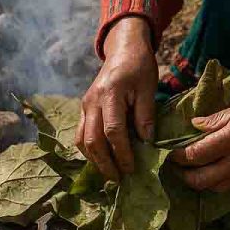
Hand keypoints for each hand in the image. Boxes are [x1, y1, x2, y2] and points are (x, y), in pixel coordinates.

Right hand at [77, 17, 158, 180]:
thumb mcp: (148, 88)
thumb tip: (146, 143)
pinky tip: (102, 160)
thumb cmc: (139, 67)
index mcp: (110, 94)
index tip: (132, 169)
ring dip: (95, 160)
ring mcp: (85, 105)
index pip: (113, 131)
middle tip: (119, 180)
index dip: (121, 153)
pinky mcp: (83, 108)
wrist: (123, 49)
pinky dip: (89, 150)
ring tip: (111, 174)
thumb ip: (146, 115)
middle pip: (92, 140)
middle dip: (105, 163)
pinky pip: (81, 134)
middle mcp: (92, 101)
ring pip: (82, 140)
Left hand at [172, 94, 229, 191]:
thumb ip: (215, 119)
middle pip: (201, 180)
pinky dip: (217, 184)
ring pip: (214, 188)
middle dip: (183, 175)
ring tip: (193, 171)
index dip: (178, 156)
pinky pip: (229, 189)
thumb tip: (192, 125)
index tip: (171, 152)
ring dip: (199, 182)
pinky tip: (214, 173)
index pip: (195, 155)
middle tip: (177, 167)